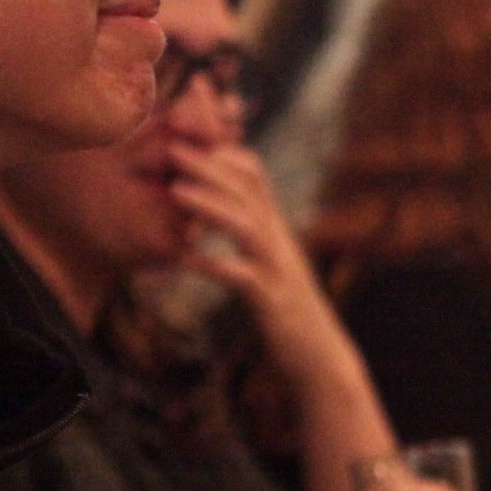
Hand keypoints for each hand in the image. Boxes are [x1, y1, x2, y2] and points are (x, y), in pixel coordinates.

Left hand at [166, 140, 355, 376]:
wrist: (320, 358)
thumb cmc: (288, 313)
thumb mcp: (269, 265)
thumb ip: (250, 236)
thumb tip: (225, 209)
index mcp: (274, 230)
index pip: (254, 175)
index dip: (221, 150)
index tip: (186, 132)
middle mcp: (279, 242)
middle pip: (248, 192)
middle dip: (209, 165)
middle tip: (171, 145)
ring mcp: (278, 271)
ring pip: (246, 227)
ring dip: (210, 206)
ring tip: (175, 191)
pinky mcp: (272, 303)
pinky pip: (243, 279)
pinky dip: (214, 266)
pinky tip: (186, 260)